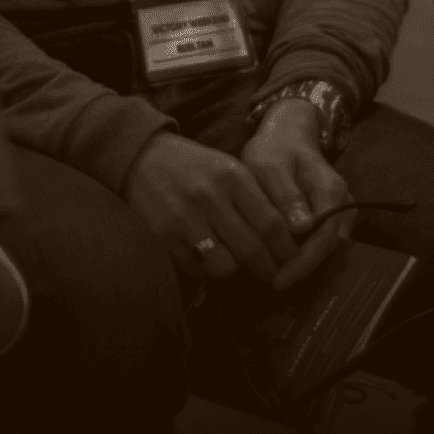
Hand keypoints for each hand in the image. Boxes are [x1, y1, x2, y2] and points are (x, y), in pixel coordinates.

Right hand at [124, 133, 298, 285]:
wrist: (142, 157)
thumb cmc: (195, 167)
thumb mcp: (230, 168)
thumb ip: (258, 197)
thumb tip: (290, 235)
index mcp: (232, 176)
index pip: (272, 224)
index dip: (287, 250)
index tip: (291, 261)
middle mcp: (210, 196)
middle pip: (252, 249)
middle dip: (267, 269)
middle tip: (272, 275)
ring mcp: (184, 218)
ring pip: (225, 266)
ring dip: (234, 271)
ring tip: (235, 264)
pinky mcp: (162, 236)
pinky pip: (196, 270)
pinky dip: (205, 270)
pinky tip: (205, 257)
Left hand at [240, 101, 354, 289]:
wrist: (287, 133)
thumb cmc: (275, 148)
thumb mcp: (270, 164)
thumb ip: (285, 194)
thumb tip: (302, 228)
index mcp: (331, 190)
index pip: (325, 236)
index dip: (304, 262)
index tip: (280, 279)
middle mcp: (341, 203)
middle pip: (328, 247)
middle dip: (302, 268)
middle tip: (274, 284)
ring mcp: (336, 211)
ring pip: (324, 247)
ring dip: (302, 264)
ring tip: (274, 279)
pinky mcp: (326, 217)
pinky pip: (318, 241)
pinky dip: (301, 255)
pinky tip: (280, 264)